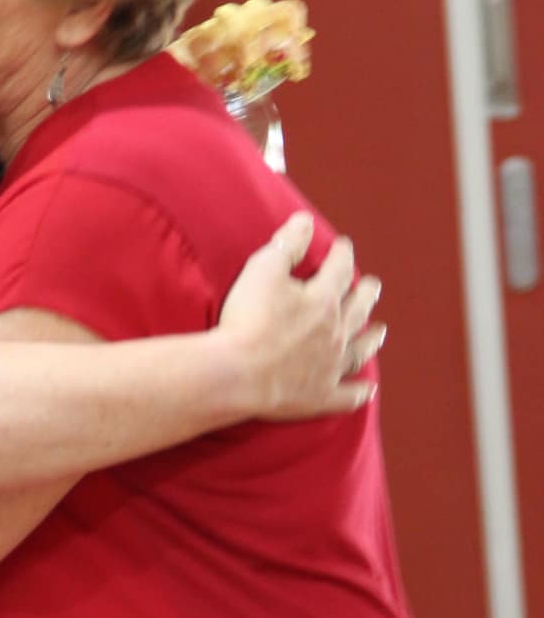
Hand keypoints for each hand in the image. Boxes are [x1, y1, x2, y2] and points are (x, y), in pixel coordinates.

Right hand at [220, 211, 385, 419]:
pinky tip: (367, 390)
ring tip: (380, 331)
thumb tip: (305, 221)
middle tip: (374, 286)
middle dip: (367, 295)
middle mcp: (335, 333)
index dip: (342, 255)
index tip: (345, 246)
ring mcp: (330, 367)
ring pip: (360, 351)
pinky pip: (346, 395)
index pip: (339, 271)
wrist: (237, 373)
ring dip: (371, 340)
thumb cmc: (247, 319)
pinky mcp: (319, 396)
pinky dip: (358, 392)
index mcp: (323, 300)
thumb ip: (288, 244)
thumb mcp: (263, 269)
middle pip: (358, 310)